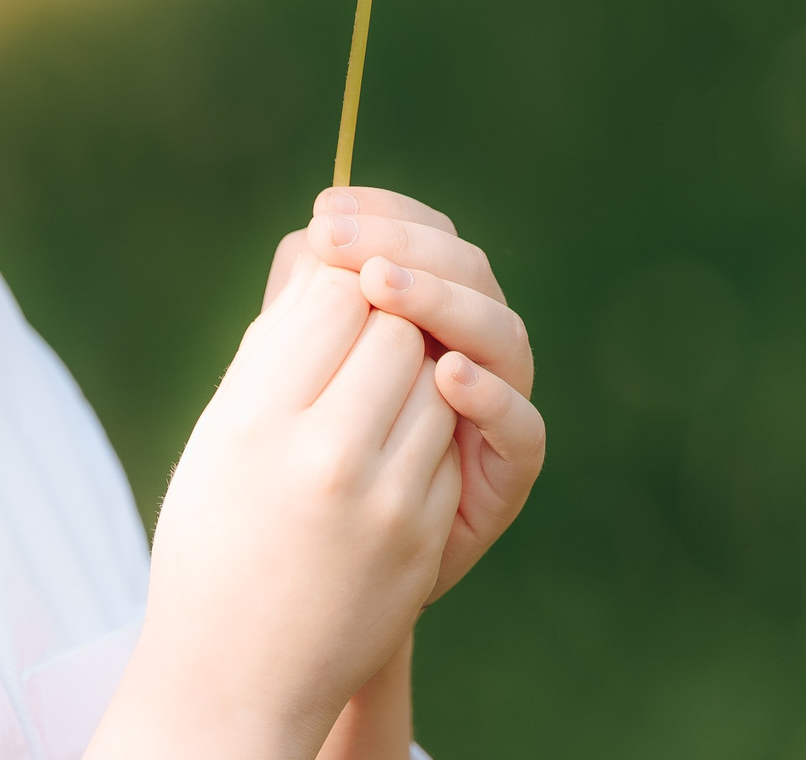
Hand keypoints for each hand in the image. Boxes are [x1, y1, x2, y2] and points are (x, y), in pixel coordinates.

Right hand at [88, 261, 461, 759]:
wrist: (234, 675)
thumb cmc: (214, 533)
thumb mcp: (219, 432)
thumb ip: (274, 347)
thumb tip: (325, 256)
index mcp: (253, 418)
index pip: (331, 293)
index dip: (337, 277)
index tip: (328, 288)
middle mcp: (322, 455)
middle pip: (393, 327)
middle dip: (383, 316)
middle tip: (361, 330)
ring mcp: (383, 500)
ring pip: (435, 377)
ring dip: (415, 369)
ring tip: (374, 391)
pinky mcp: (424, 535)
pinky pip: (449, 442)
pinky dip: (429, 431)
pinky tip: (391, 450)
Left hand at [266, 186, 545, 602]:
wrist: (299, 591)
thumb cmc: (286, 471)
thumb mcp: (282, 380)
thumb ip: (300, 310)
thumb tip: (306, 237)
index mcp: (421, 312)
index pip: (424, 234)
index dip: (383, 216)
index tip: (324, 213)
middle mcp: (467, 350)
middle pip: (467, 270)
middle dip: (405, 246)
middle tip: (340, 242)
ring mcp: (493, 411)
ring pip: (501, 335)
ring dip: (444, 301)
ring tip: (385, 288)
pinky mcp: (505, 477)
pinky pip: (524, 429)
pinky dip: (491, 395)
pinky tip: (445, 374)